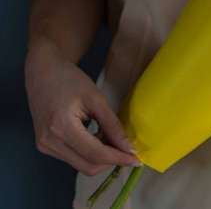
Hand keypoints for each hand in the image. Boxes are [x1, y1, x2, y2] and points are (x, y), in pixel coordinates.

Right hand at [25, 40, 140, 175]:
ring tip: (111, 137)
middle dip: (111, 160)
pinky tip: (98, 137)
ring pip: (81, 165)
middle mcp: (49, 143)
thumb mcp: (96, 99)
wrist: (43, 73)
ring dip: (101, 156)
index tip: (136, 159)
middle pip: (88, 166)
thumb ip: (112, 125)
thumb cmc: (70, 80)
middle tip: (127, 148)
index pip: (95, 154)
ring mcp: (45, 147)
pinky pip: (73, 158)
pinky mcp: (45, 146)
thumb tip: (128, 147)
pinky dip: (89, 152)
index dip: (118, 158)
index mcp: (62, 128)